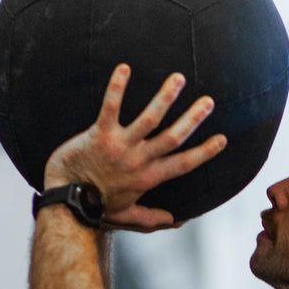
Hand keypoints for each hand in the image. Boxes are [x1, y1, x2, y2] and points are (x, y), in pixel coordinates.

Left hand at [42, 65, 226, 231]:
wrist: (66, 201)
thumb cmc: (96, 208)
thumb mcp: (127, 217)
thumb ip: (153, 219)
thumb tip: (178, 221)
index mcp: (148, 178)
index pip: (183, 164)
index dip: (204, 152)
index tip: (222, 139)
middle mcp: (139, 161)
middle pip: (172, 137)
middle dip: (192, 119)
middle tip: (208, 101)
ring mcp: (120, 146)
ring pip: (148, 119)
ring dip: (164, 98)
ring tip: (178, 79)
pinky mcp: (99, 134)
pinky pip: (110, 107)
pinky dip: (117, 87)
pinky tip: (125, 67)